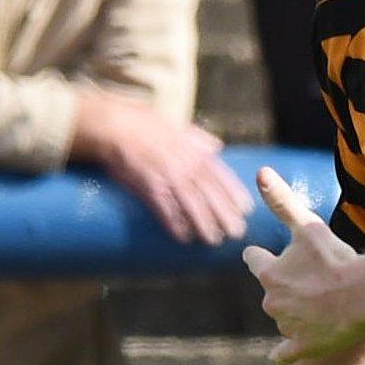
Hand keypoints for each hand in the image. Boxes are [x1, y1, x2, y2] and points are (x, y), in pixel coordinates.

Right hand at [76, 92, 250, 244]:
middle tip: (237, 232)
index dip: (236, 195)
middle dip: (226, 215)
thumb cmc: (146, 124)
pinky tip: (183, 237)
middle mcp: (187, 165)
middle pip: (213, 195)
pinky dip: (175, 224)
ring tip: (214, 240)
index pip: (223, 177)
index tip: (247, 209)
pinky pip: (166, 209)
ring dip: (205, 224)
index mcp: (197, 152)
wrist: (116, 125)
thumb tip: (216, 145)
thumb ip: (199, 138)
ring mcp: (169, 176)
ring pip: (194, 205)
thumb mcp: (180, 127)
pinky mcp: (149, 186)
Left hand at [242, 167, 364, 363]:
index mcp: (270, 273)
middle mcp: (272, 301)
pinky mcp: (302, 348)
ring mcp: (287, 326)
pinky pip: (285, 353)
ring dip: (298, 312)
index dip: (259, 256)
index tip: (259, 254)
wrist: (363, 296)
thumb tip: (261, 171)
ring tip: (324, 303)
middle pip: (272, 292)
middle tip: (312, 280)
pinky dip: (283, 353)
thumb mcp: (309, 225)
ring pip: (285, 318)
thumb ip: (282, 200)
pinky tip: (280, 356)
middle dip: (286, 287)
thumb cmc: (336, 259)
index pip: (254, 260)